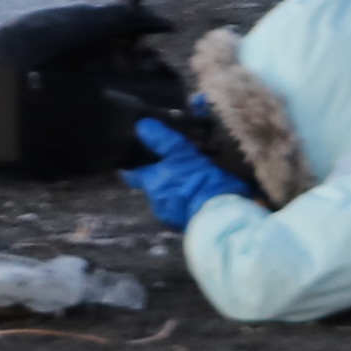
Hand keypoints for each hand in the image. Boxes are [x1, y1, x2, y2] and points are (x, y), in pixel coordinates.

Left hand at [121, 119, 252, 229]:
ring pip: (165, 197)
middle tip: (172, 167)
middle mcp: (154, 199)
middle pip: (151, 186)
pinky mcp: (183, 225)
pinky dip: (184, 202)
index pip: (132, 175)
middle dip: (159, 178)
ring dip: (173, 190)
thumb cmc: (199, 179)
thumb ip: (163, 140)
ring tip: (188, 180)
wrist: (219, 214)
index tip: (134, 160)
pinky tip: (197, 195)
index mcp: (151, 181)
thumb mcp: (183, 153)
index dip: (132, 167)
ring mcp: (168, 215)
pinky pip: (179, 209)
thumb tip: (142, 125)